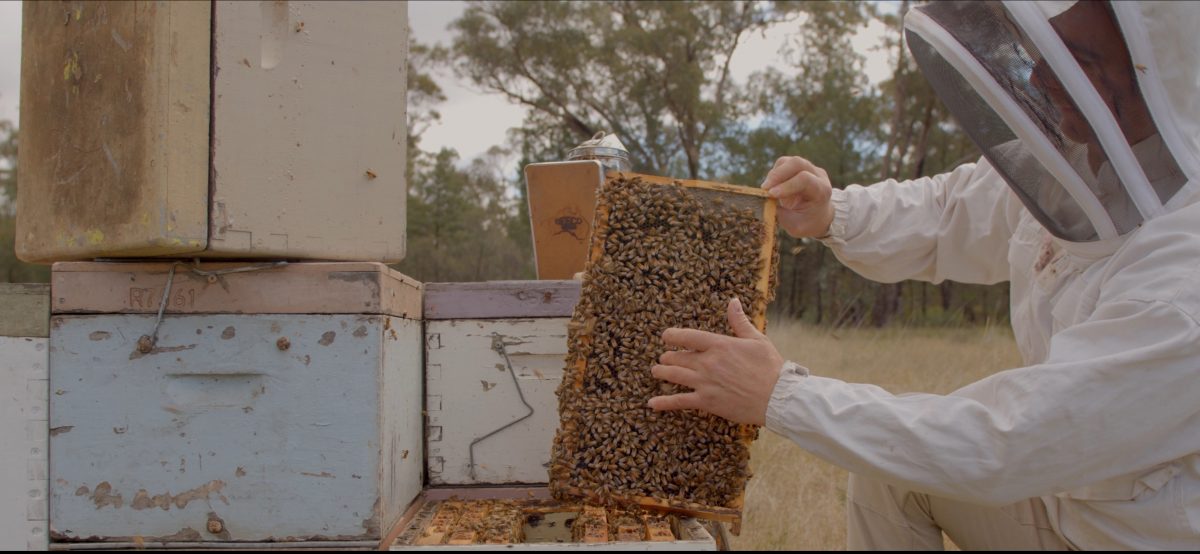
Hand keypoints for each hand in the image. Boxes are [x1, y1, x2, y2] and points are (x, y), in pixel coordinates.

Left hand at [648, 297, 784, 425]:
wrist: (778, 397)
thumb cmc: (770, 367)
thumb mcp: (757, 339)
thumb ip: (740, 322)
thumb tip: (733, 302)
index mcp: (719, 345)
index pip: (687, 336)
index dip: (672, 336)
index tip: (665, 336)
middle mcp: (708, 362)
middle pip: (677, 357)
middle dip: (668, 357)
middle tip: (664, 358)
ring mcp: (705, 382)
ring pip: (674, 375)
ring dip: (661, 373)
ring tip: (656, 372)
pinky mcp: (707, 401)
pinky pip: (679, 401)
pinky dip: (664, 402)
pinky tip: (652, 403)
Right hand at [761, 156, 834, 237]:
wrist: (819, 216)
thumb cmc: (808, 222)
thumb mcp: (794, 225)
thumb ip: (779, 215)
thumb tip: (762, 203)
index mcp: (822, 191)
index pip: (804, 179)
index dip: (785, 185)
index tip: (771, 195)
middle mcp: (819, 176)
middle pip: (797, 163)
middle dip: (777, 174)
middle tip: (764, 188)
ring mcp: (810, 168)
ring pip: (789, 161)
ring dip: (774, 174)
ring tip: (767, 189)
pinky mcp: (800, 166)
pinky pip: (784, 163)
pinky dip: (775, 173)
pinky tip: (772, 186)